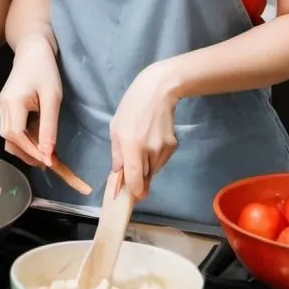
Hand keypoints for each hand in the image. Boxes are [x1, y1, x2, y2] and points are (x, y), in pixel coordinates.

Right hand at [0, 33, 60, 168]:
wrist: (33, 49)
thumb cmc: (45, 70)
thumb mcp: (52, 98)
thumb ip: (49, 127)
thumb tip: (48, 154)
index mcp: (12, 102)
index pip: (16, 135)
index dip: (31, 151)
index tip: (49, 162)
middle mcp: (2, 105)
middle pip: (9, 140)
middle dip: (28, 154)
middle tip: (49, 162)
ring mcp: (1, 105)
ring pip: (8, 137)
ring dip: (25, 148)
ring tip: (45, 153)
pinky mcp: (5, 106)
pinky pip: (10, 129)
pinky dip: (23, 139)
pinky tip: (38, 140)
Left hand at [109, 63, 179, 200]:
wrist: (157, 92)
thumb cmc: (131, 108)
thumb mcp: (115, 128)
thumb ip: (116, 153)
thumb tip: (118, 173)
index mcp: (132, 146)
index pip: (135, 180)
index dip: (133, 192)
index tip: (130, 195)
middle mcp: (149, 151)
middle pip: (145, 178)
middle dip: (137, 179)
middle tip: (130, 169)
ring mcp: (163, 150)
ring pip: (153, 171)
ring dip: (145, 168)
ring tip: (140, 148)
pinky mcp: (172, 147)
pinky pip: (160, 162)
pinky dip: (154, 159)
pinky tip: (150, 142)